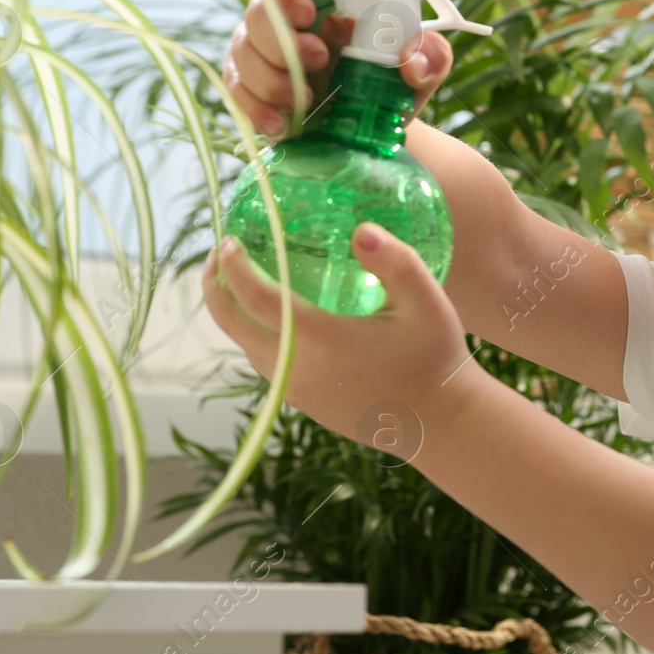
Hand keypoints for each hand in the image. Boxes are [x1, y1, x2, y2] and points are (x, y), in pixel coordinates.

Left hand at [201, 221, 489, 458]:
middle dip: (214, 285)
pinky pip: (262, 361)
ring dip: (231, 309)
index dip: (233, 266)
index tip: (228, 240)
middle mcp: (296, 366)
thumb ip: (395, 261)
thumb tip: (361, 229)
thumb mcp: (427, 302)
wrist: (439, 423)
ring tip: (239, 278)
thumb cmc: (434, 358)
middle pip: (230, 323)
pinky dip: (252, 332)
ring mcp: (294, 389)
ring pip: (242, 343)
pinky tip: (270, 314)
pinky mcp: (300, 402)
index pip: (255, 297)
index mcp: (321, 339)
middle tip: (218, 252)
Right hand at [223, 0, 454, 137]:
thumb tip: (410, 60)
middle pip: (257, 12)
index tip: (309, 12)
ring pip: (242, 52)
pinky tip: (283, 124)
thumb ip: (430, 55)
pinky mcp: (251, 91)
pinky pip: (235, 91)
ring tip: (308, 101)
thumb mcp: (423, 68)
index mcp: (321, 2)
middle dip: (282, 39)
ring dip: (273, 79)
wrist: (376, 132)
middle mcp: (283, 22)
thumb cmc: (395, 84)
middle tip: (320, 60)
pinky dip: (256, 108)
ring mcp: (261, 56)